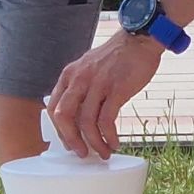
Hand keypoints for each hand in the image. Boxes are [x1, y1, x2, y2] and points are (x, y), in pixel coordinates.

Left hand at [47, 31, 164, 156]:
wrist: (140, 40)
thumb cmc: (117, 57)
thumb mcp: (89, 68)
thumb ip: (81, 88)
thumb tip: (78, 117)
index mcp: (70, 75)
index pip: (54, 107)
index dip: (59, 130)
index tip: (69, 142)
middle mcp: (80, 79)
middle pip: (65, 117)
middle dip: (72, 140)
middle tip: (82, 153)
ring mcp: (98, 84)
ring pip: (86, 122)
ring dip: (94, 143)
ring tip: (103, 152)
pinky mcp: (116, 90)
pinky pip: (106, 120)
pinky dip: (109, 136)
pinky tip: (114, 142)